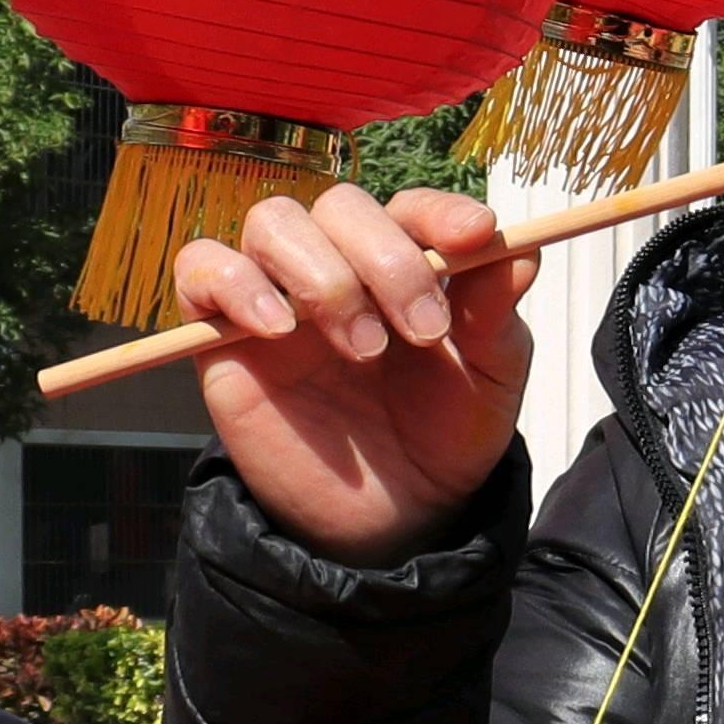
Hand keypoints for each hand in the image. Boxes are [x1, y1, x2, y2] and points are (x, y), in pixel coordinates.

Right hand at [180, 186, 536, 565]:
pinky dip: (236, 282)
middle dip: (387, 259)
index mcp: (407, 264)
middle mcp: (341, 266)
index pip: (411, 207)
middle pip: (340, 205)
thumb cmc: (442, 437)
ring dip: (323, 276)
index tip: (474, 236)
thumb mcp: (490, 379)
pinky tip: (279, 330)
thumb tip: (522, 248)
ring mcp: (278, 295)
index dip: (440, 211)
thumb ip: (497, 313)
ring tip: (362, 349)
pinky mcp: (222, 333)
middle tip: (422, 332)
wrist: (393, 517)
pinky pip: (201, 268)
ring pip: (274, 222)